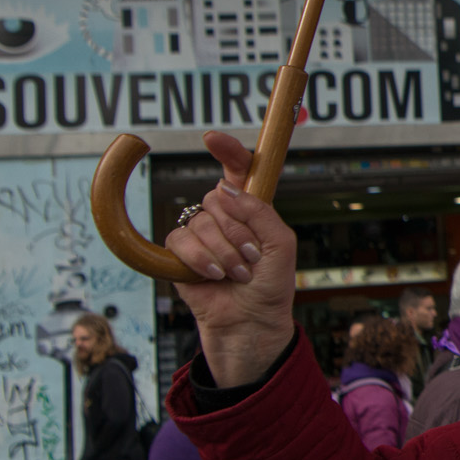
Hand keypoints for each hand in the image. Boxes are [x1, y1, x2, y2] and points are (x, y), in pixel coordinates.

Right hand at [165, 132, 297, 387]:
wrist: (250, 320)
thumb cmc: (270, 284)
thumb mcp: (281, 243)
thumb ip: (260, 212)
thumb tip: (226, 188)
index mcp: (250, 208)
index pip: (237, 171)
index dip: (227, 152)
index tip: (213, 139)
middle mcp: (223, 216)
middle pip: (218, 199)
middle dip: (238, 231)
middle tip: (251, 258)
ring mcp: (200, 233)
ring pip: (201, 222)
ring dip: (224, 252)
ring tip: (237, 273)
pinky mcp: (179, 252)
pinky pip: (180, 240)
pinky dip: (200, 258)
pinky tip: (214, 275)